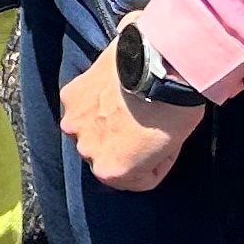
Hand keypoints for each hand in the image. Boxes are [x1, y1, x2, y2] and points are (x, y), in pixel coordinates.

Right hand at [60, 37, 201, 191]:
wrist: (159, 63)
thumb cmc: (173, 107)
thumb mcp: (172, 146)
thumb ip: (149, 158)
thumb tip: (144, 150)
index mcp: (112, 171)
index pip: (135, 180)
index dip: (154, 164)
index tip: (164, 148)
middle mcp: (87, 151)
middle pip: (108, 155)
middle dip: (125, 144)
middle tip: (145, 124)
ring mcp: (74, 121)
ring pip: (91, 131)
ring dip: (105, 123)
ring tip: (127, 104)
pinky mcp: (70, 95)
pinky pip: (83, 106)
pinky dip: (95, 100)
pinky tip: (114, 88)